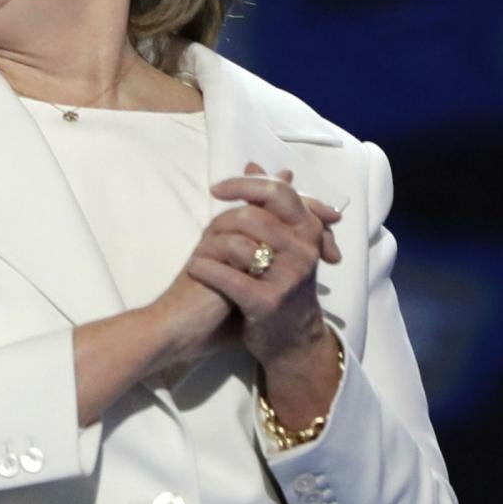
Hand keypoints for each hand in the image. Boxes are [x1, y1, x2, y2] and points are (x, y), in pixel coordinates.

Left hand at [186, 164, 341, 369]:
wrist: (292, 340)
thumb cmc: (281, 283)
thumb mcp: (283, 241)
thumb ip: (269, 203)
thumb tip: (253, 163)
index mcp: (308, 230)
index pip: (279, 191)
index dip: (245, 184)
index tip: (217, 189)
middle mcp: (305, 250)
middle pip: (256, 215)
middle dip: (224, 217)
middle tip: (206, 227)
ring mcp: (289, 277)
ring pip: (241, 244)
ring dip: (211, 246)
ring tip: (199, 252)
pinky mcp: (269, 302)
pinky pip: (229, 278)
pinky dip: (206, 270)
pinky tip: (194, 268)